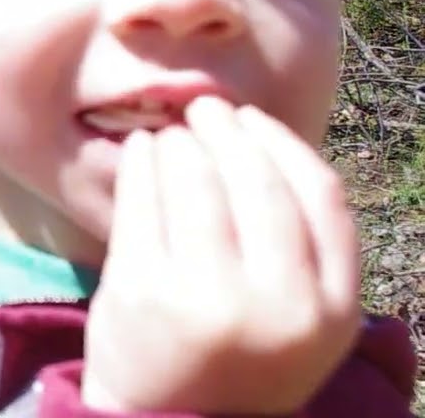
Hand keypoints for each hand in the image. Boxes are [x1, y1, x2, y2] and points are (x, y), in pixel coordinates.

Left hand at [82, 95, 361, 413]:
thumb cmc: (235, 362)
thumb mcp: (300, 322)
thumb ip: (300, 251)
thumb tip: (260, 142)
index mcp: (332, 311)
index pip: (322, 198)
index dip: (285, 146)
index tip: (256, 121)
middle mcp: (278, 304)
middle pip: (259, 184)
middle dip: (230, 133)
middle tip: (208, 110)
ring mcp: (207, 298)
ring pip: (199, 187)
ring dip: (185, 144)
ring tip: (174, 132)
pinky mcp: (142, 292)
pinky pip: (143, 205)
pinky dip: (142, 166)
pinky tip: (141, 152)